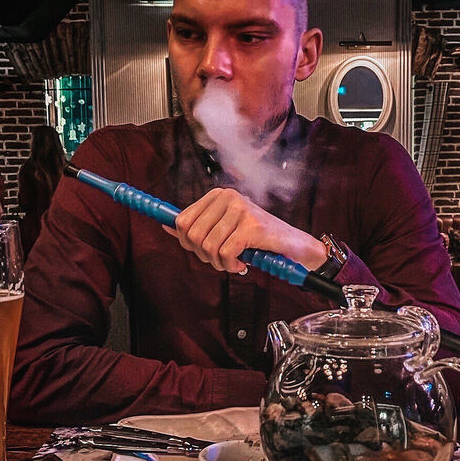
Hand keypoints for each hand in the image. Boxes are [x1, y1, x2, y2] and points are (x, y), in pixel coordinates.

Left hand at [164, 187, 326, 273]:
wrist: (294, 245)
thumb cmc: (259, 238)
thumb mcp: (224, 229)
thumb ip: (198, 226)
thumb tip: (165, 226)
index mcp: (218, 195)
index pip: (182, 221)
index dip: (188, 243)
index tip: (205, 251)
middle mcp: (228, 197)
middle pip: (192, 235)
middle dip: (204, 255)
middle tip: (221, 260)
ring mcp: (240, 209)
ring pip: (208, 246)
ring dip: (218, 263)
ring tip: (233, 262)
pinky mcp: (252, 226)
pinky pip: (225, 253)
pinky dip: (230, 265)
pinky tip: (242, 264)